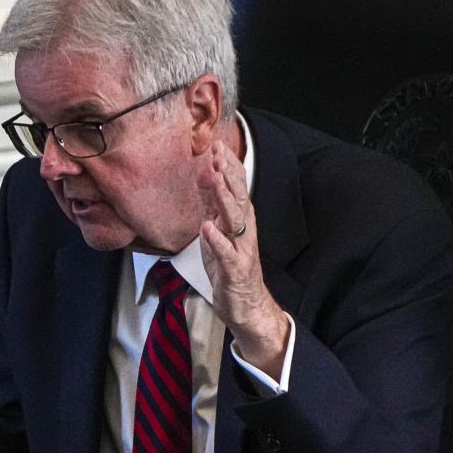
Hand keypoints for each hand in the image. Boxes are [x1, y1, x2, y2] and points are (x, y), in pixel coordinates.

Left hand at [198, 140, 289, 378]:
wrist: (246, 307)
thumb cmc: (230, 270)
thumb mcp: (217, 233)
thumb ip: (213, 208)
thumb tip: (206, 179)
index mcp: (239, 221)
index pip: (235, 189)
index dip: (227, 167)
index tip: (217, 145)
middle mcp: (243, 232)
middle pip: (238, 197)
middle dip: (228, 174)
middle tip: (218, 152)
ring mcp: (241, 250)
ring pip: (235, 219)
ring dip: (224, 197)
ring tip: (215, 178)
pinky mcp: (234, 270)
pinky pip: (225, 253)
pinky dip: (217, 240)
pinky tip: (207, 227)